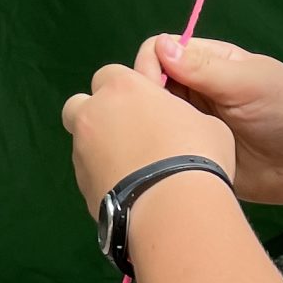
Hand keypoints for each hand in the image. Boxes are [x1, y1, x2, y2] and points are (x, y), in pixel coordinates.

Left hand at [61, 62, 236, 220]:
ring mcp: (82, 152)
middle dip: (96, 115)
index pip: (110, 74)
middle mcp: (93, 115)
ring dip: (99, 149)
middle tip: (127, 133)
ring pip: (81, 143)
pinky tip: (131, 191)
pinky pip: (90, 175)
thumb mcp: (203, 121)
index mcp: (121, 87)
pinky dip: (104, 178)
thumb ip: (178, 114)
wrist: (175, 208)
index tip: (145, 106)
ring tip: (133, 170)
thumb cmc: (196, 153)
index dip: (126, 89)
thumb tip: (176, 125)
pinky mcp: (82, 187)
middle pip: (78, 105)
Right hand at [127, 35, 282, 207]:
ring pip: (153, 119)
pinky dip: (156, 155)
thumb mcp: (247, 83)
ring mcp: (193, 125)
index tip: (151, 91)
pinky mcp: (195, 156)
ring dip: (146, 128)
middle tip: (145, 123)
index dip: (148, 66)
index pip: (159, 52)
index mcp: (208, 63)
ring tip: (145, 145)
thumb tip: (158, 46)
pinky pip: (166, 151)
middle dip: (142, 98)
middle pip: (150, 85)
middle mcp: (195, 91)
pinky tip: (152, 162)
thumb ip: (203, 68)